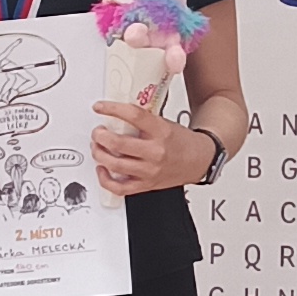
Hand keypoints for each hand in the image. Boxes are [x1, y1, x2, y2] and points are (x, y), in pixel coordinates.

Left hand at [94, 102, 214, 196]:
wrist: (198, 160)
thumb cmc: (180, 142)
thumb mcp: (164, 123)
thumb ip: (142, 120)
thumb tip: (117, 112)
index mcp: (161, 131)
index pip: (133, 116)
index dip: (112, 109)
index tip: (100, 107)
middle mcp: (155, 152)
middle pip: (118, 143)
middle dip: (100, 135)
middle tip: (98, 132)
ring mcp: (149, 171)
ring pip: (115, 164)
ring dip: (99, 154)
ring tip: (97, 147)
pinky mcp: (146, 185)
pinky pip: (119, 188)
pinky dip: (105, 180)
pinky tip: (102, 169)